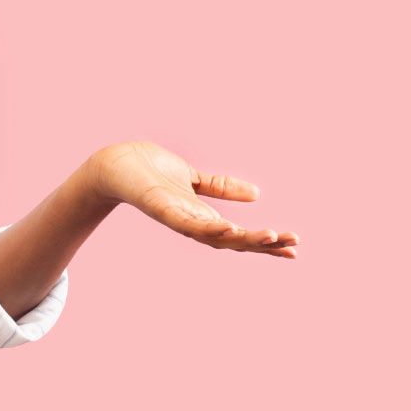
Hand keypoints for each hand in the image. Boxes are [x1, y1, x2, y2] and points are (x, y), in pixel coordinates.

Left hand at [86, 141, 300, 257]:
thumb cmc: (151, 172)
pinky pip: (184, 222)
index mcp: (202, 217)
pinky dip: (205, 227)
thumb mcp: (193, 178)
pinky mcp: (159, 207)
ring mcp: (176, 218)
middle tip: (293, 245)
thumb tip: (258, 194)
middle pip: (233, 242)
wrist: (115, 164)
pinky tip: (226, 227)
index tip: (295, 246)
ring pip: (213, 235)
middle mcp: (191, 223)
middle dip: (263, 245)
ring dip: (242, 238)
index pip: (240, 236)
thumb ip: (220, 187)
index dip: (266, 243)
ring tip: (270, 236)